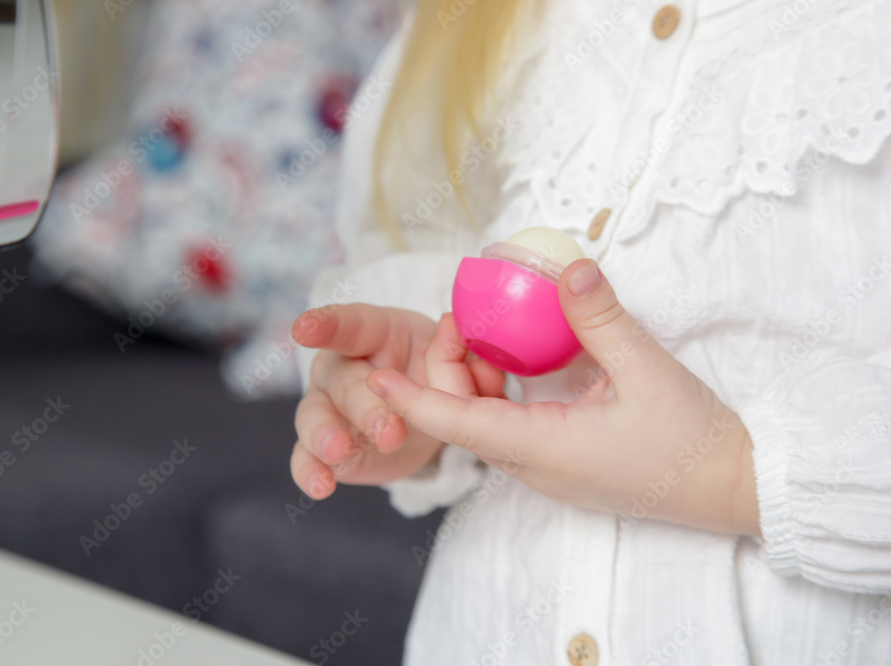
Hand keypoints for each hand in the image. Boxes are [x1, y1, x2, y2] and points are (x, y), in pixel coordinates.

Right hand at [290, 304, 505, 499]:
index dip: (326, 325)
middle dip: (365, 406)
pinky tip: (321, 485)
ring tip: (339, 450)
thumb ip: (452, 350)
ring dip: (326, 435)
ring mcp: (327, 407)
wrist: (428, 411)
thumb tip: (455, 332)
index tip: (305, 330)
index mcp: (370, 334)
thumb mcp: (449, 354)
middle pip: (344, 382)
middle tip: (390, 431)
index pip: (348, 324)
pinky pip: (307, 458)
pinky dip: (311, 471)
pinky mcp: (327, 449)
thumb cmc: (432, 366)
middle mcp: (340, 368)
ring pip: (314, 417)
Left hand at [366, 259, 761, 535]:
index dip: (412, 397)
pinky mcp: (564, 465)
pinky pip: (512, 429)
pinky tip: (518, 361)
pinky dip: (500, 393)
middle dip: (446, 369)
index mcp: (542, 449)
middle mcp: (534, 466)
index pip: (457, 424)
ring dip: (474, 380)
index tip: (375, 375)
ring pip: (486, 425)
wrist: (732, 489)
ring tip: (485, 329)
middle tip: (460, 314)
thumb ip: (602, 318)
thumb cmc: (692, 440)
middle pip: (464, 420)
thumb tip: (569, 267)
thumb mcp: (648, 370)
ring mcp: (548, 470)